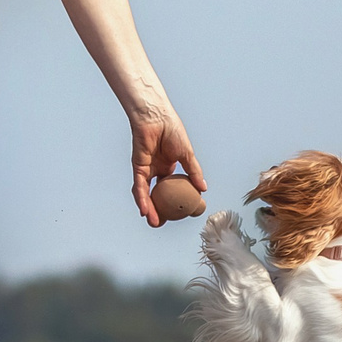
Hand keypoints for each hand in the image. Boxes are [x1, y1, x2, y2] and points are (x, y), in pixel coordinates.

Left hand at [129, 109, 205, 226]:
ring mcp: (146, 169)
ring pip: (146, 194)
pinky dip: (142, 198)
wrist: (157, 116)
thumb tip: (203, 189)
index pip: (170, 189)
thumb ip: (194, 172)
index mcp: (169, 167)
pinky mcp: (138, 167)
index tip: (179, 214)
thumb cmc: (172, 130)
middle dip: (157, 210)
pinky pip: (139, 186)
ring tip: (154, 223)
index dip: (172, 202)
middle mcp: (156, 170)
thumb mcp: (188, 155)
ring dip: (149, 209)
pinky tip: (145, 210)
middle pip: (156, 195)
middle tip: (162, 224)